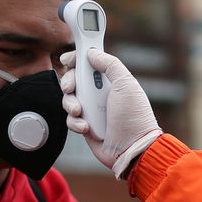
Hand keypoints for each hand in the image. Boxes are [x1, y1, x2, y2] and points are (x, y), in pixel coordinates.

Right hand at [60, 49, 162, 178]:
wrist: (132, 148)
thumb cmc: (133, 117)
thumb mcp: (125, 83)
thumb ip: (109, 64)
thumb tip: (92, 53)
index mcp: (110, 80)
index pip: (88, 63)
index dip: (76, 59)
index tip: (67, 60)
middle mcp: (100, 93)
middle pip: (73, 79)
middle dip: (68, 82)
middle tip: (70, 88)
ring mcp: (92, 110)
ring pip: (68, 99)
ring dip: (70, 104)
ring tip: (80, 111)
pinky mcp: (85, 126)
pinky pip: (70, 119)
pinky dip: (75, 122)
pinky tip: (86, 128)